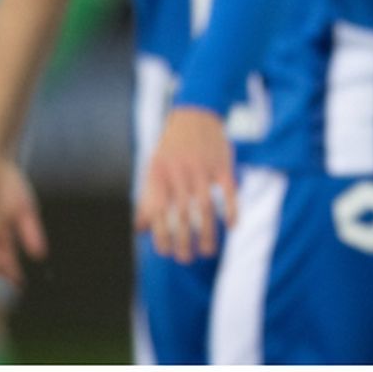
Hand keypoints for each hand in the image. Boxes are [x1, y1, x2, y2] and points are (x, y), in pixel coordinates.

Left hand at [0, 150, 47, 286]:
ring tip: (6, 265)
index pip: (6, 260)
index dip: (13, 273)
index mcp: (0, 236)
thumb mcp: (26, 212)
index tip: (24, 284)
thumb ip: (31, 233)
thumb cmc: (10, 186)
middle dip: (2, 271)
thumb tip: (41, 256)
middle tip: (15, 277)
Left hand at [134, 106, 236, 264]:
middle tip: (186, 259)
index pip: (158, 212)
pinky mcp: (223, 164)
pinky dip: (232, 209)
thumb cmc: (171, 147)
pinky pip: (229, 190)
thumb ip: (148, 198)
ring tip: (208, 251)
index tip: (165, 252)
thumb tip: (140, 230)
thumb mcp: (153, 168)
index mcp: (159, 174)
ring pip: (205, 207)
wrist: (195, 112)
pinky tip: (232, 225)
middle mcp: (179, 172)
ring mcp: (203, 168)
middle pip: (181, 215)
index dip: (161, 235)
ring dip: (207, 232)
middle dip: (183, 240)